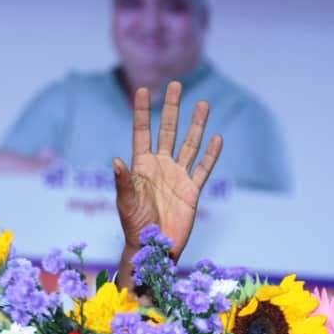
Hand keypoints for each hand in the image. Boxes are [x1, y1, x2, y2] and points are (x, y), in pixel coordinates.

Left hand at [114, 81, 221, 283]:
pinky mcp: (192, 190)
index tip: (143, 90)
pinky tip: (217, 138)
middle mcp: (161, 167)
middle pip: (168, 131)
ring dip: (196, 125)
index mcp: (142, 166)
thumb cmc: (135, 227)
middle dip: (172, 108)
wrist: (154, 248)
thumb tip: (116, 161)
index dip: (143, 112)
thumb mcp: (126, 204)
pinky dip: (211, 154)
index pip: (142, 132)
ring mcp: (178, 177)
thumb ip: (123, 182)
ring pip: (189, 145)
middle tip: (176, 85)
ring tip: (203, 103)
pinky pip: (203, 168)